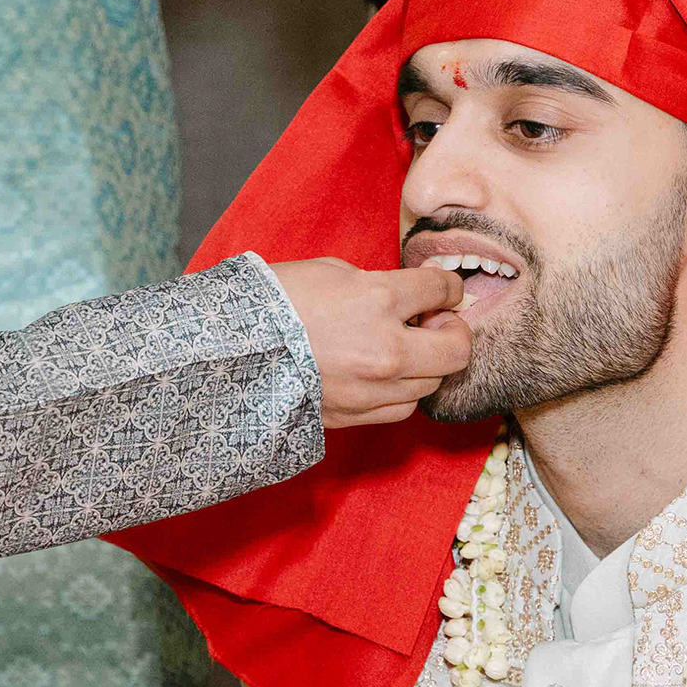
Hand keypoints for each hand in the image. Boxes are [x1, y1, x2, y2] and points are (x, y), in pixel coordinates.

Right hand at [270, 259, 471, 426]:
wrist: (229, 352)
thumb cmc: (274, 302)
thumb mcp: (331, 272)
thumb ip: (379, 283)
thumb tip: (414, 294)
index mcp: (378, 300)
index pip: (443, 291)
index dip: (448, 288)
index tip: (441, 290)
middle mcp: (385, 349)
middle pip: (457, 348)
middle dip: (453, 331)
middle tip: (435, 322)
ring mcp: (373, 388)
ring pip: (433, 382)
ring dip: (428, 363)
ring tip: (405, 348)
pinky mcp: (356, 414)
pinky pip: (403, 407)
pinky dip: (403, 390)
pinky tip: (386, 375)